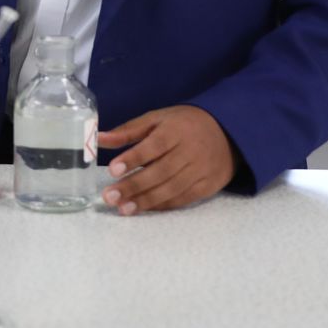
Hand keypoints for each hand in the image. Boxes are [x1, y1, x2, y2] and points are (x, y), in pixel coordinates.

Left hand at [95, 106, 234, 213]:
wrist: (228, 132)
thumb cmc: (184, 124)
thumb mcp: (158, 118)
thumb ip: (129, 131)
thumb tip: (99, 139)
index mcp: (176, 130)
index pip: (153, 146)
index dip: (133, 158)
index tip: (112, 170)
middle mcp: (190, 151)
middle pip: (160, 172)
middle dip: (133, 186)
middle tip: (110, 197)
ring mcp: (201, 170)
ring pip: (171, 189)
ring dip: (145, 201)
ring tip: (123, 208)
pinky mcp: (208, 186)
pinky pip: (183, 199)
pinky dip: (163, 205)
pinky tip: (144, 208)